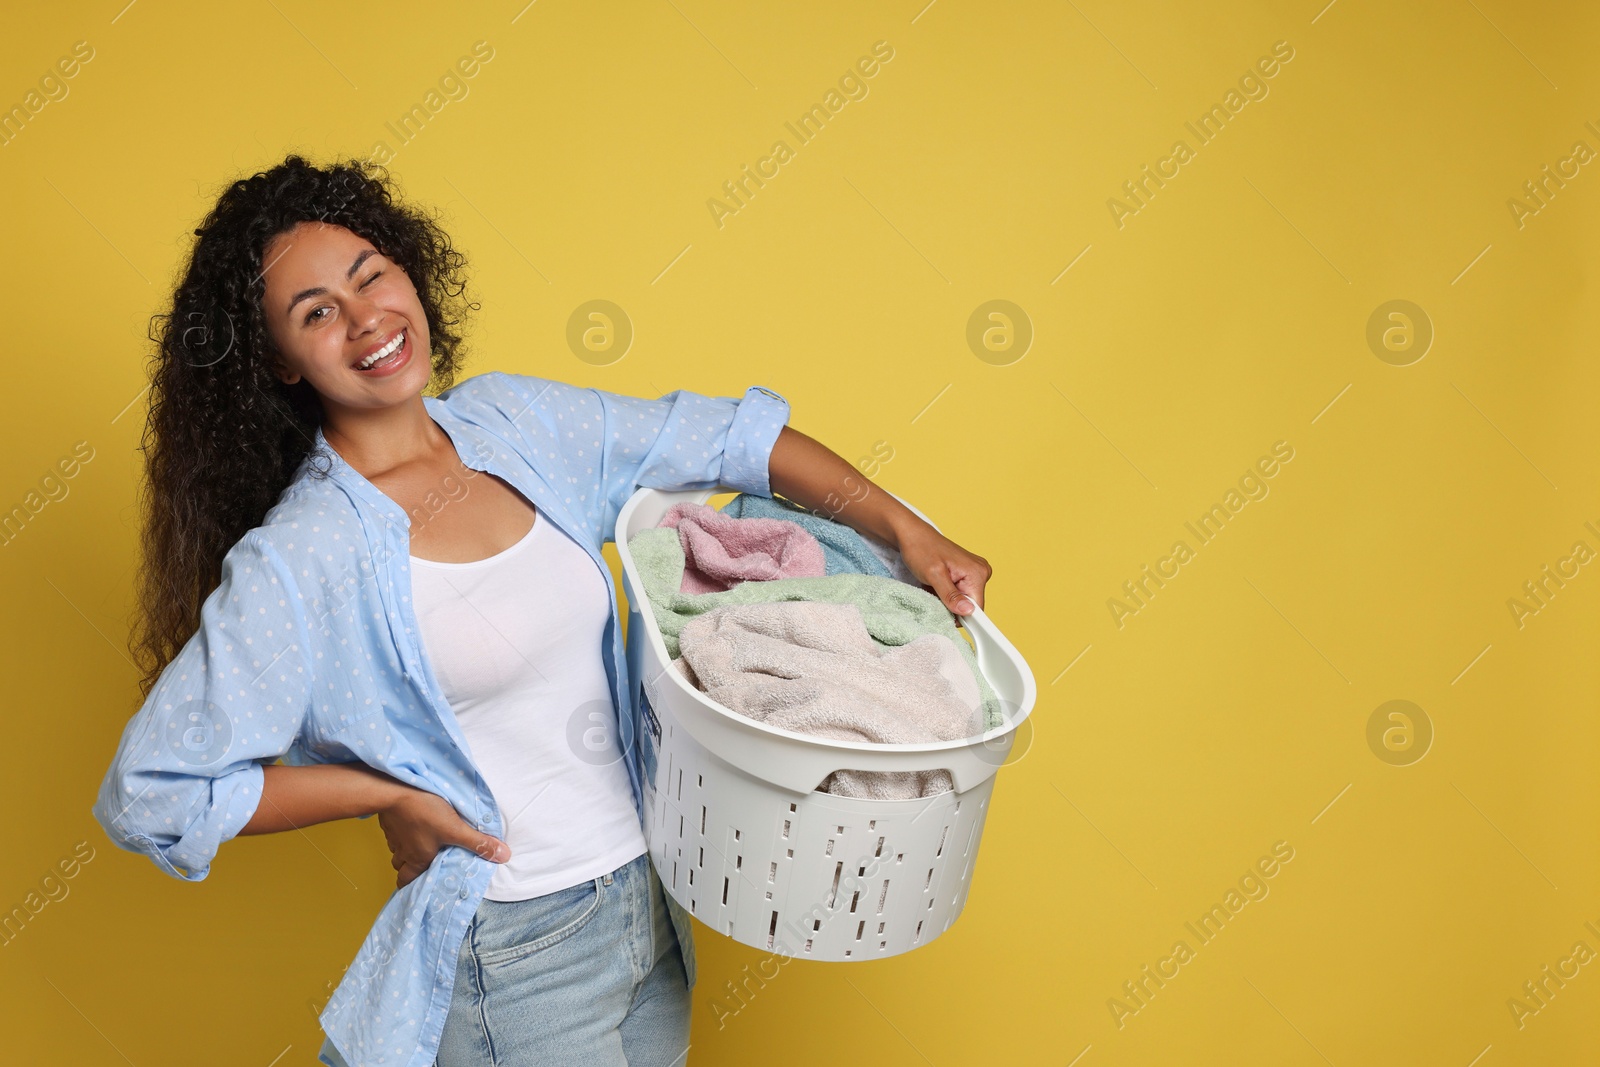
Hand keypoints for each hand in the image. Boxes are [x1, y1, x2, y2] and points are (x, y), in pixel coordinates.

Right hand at [377, 786, 509, 889]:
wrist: (394, 790)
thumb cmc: (425, 812)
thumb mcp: (456, 829)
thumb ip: (478, 843)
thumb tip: (504, 856)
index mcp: (417, 858)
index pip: (405, 881)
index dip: (410, 885)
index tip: (418, 885)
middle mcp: (403, 851)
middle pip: (400, 866)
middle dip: (409, 866)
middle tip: (423, 860)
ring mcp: (392, 835)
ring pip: (396, 849)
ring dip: (406, 848)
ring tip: (419, 841)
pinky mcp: (388, 820)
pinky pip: (393, 832)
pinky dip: (401, 831)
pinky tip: (411, 822)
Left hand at [896, 521, 991, 616]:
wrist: (912, 536)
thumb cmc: (921, 549)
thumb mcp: (934, 575)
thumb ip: (951, 595)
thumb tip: (968, 612)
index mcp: (977, 572)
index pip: (977, 608)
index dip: (961, 615)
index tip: (945, 614)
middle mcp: (980, 572)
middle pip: (969, 605)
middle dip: (951, 605)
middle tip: (934, 593)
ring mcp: (973, 572)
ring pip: (962, 600)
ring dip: (946, 599)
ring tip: (933, 587)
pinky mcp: (965, 573)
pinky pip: (958, 593)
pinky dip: (945, 594)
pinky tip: (935, 585)